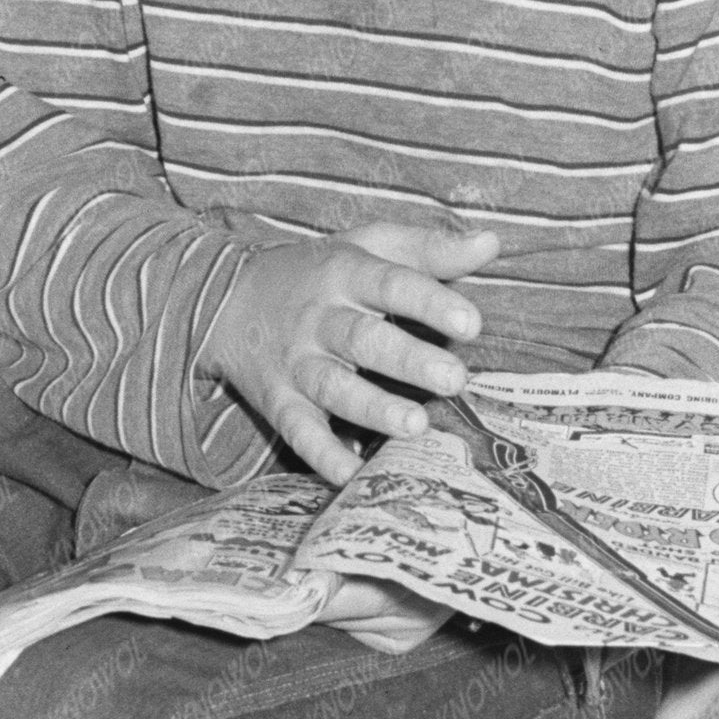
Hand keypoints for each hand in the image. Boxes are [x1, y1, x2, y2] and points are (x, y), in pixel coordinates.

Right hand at [194, 217, 498, 483]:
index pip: (391, 283)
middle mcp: (320, 319)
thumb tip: (492, 243)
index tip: (471, 324)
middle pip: (364, 339)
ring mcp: (297, 363)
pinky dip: (322, 455)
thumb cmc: (319, 273)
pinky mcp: (278, 401)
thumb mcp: (368, 246)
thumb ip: (429, 250)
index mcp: (346, 274)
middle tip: (455, 379)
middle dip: (408, 361)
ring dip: (373, 407)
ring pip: (333, 388)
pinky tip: (353, 475)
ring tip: (416, 424)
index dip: (430, 303)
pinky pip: (298, 431)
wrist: (226, 299)